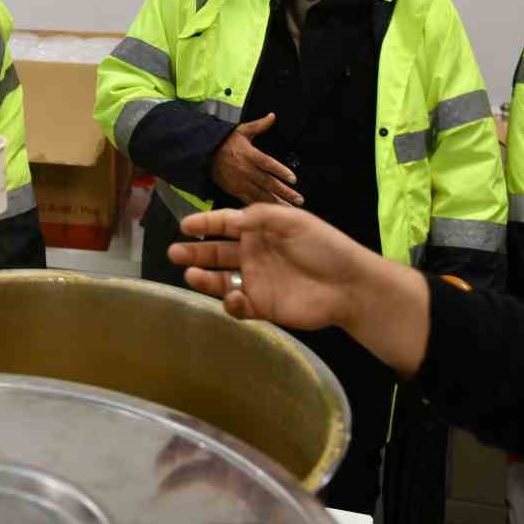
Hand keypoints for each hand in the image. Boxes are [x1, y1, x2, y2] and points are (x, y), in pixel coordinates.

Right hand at [168, 204, 429, 377]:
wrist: (349, 286)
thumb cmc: (324, 247)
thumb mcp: (294, 221)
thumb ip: (260, 216)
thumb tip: (230, 219)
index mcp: (261, 230)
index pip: (226, 224)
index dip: (205, 224)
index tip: (185, 225)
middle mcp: (254, 254)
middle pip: (216, 252)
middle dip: (194, 252)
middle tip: (174, 253)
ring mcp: (257, 281)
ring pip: (221, 279)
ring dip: (204, 278)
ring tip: (190, 276)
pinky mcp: (262, 306)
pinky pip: (237, 305)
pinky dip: (231, 302)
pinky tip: (234, 297)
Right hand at [208, 113, 302, 205]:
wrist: (205, 153)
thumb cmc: (226, 142)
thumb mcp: (242, 130)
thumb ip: (259, 125)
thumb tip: (272, 116)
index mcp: (249, 155)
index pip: (268, 164)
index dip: (281, 171)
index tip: (294, 179)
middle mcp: (246, 170)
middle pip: (268, 183)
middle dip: (284, 192)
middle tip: (299, 199)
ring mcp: (240, 182)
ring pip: (261, 194)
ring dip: (276, 202)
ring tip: (290, 208)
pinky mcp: (234, 190)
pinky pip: (249, 200)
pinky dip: (261, 206)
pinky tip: (271, 211)